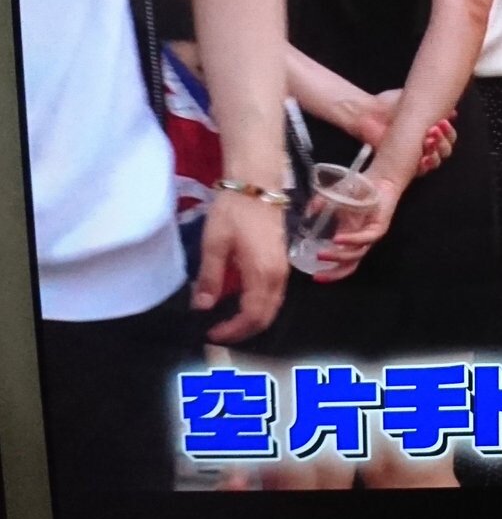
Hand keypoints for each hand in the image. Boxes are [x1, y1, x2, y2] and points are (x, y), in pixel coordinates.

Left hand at [192, 191, 288, 343]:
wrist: (257, 185)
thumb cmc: (234, 212)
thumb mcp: (214, 244)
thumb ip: (210, 278)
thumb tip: (202, 307)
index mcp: (262, 273)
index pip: (252, 315)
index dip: (233, 331)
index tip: (210, 334)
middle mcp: (278, 276)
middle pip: (266, 316)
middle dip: (244, 331)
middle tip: (218, 333)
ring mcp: (283, 269)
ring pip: (272, 307)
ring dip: (252, 320)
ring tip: (227, 321)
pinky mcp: (281, 263)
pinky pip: (274, 295)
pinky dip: (259, 306)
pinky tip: (240, 302)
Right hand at [310, 172, 403, 282]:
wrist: (379, 179)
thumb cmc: (357, 190)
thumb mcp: (331, 198)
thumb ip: (318, 206)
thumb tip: (306, 216)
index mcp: (348, 237)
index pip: (341, 261)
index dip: (330, 271)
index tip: (313, 276)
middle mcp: (359, 240)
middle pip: (349, 264)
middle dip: (334, 273)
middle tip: (318, 276)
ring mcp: (369, 235)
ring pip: (356, 254)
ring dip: (338, 257)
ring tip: (321, 255)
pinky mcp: (379, 228)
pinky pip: (365, 238)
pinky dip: (351, 240)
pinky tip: (337, 240)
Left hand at [350, 88, 456, 174]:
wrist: (368, 112)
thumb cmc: (388, 105)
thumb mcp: (413, 99)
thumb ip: (433, 105)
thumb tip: (452, 111)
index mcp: (430, 129)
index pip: (449, 137)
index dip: (449, 133)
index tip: (444, 122)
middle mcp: (424, 143)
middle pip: (445, 151)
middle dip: (443, 142)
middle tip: (435, 131)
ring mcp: (414, 155)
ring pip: (435, 162)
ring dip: (435, 153)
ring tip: (428, 142)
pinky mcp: (403, 165)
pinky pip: (419, 172)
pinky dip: (424, 166)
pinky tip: (423, 158)